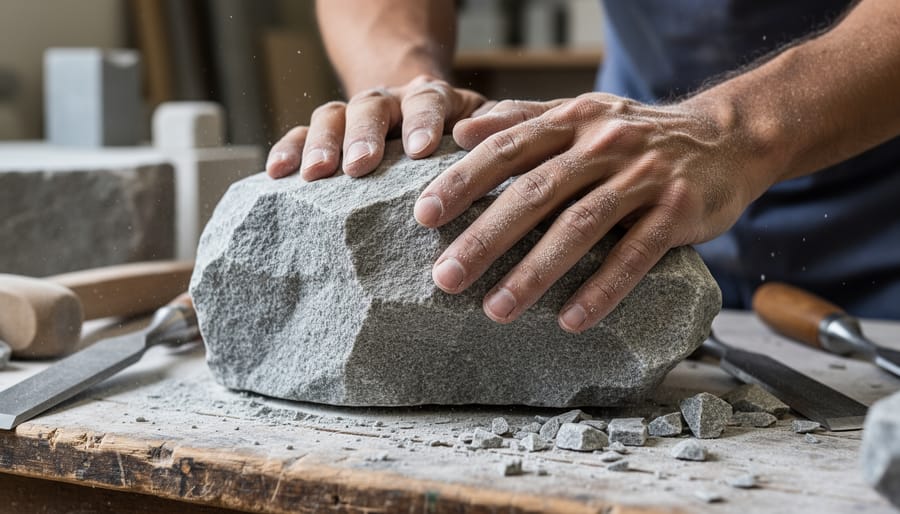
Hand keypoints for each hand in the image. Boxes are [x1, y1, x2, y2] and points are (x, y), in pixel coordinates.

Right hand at [266, 75, 486, 179]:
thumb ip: (495, 130)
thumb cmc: (459, 135)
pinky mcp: (328, 135)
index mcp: (430, 99)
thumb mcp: (484, 128)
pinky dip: (287, 149)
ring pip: (332, 116)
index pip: (427, 101)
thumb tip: (493, 141)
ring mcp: (353, 115)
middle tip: (360, 165)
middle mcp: (389, 101)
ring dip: (321, 143)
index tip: (420, 150)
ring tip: (315, 173)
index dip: (422, 122)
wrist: (421, 119)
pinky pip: (300, 136)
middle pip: (371, 106)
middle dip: (364, 135)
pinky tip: (277, 172)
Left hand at [416, 93, 773, 332]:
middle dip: (485, 237)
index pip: (507, 149)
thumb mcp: (583, 112)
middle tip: (446, 276)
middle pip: (535, 192)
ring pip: (580, 226)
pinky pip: (634, 255)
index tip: (423, 216)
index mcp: (573, 120)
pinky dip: (602, 288)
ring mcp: (644, 176)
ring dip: (535, 271)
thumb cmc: (639, 133)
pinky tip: (570, 319)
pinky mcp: (678, 211)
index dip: (463, 181)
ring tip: (495, 309)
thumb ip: (524, 118)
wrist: (728, 137)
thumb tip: (462, 130)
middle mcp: (604, 143)